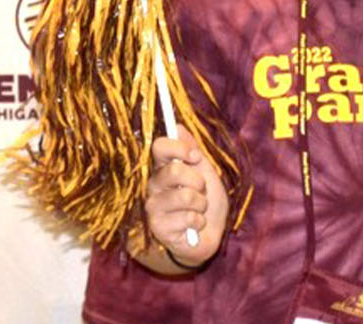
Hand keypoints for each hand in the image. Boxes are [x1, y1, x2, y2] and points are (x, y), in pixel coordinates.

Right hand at [141, 129, 225, 267]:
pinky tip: (194, 226)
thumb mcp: (205, 173)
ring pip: (184, 195)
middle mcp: (154, 186)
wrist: (208, 236)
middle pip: (174, 170)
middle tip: (200, 191)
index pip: (159, 147)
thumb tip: (178, 126)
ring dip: (200, 204)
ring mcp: (154, 207)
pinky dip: (198, 221)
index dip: (179, 148)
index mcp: (163, 169)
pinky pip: (187, 217)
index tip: (195, 156)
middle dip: (197, 181)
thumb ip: (192, 151)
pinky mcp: (158, 227)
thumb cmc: (206, 204)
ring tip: (198, 210)